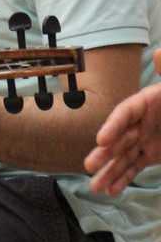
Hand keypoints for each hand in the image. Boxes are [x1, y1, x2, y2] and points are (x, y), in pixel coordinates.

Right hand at [84, 50, 160, 194]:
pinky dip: (123, 179)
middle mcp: (140, 121)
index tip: (101, 140)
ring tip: (96, 188)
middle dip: (104, 154)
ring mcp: (144, 139)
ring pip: (123, 157)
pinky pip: (135, 167)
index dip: (113, 126)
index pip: (125, 113)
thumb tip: (159, 51)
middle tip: (89, 166)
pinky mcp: (150, 155)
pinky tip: (111, 190)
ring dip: (109, 172)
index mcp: (145, 102)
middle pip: (119, 138)